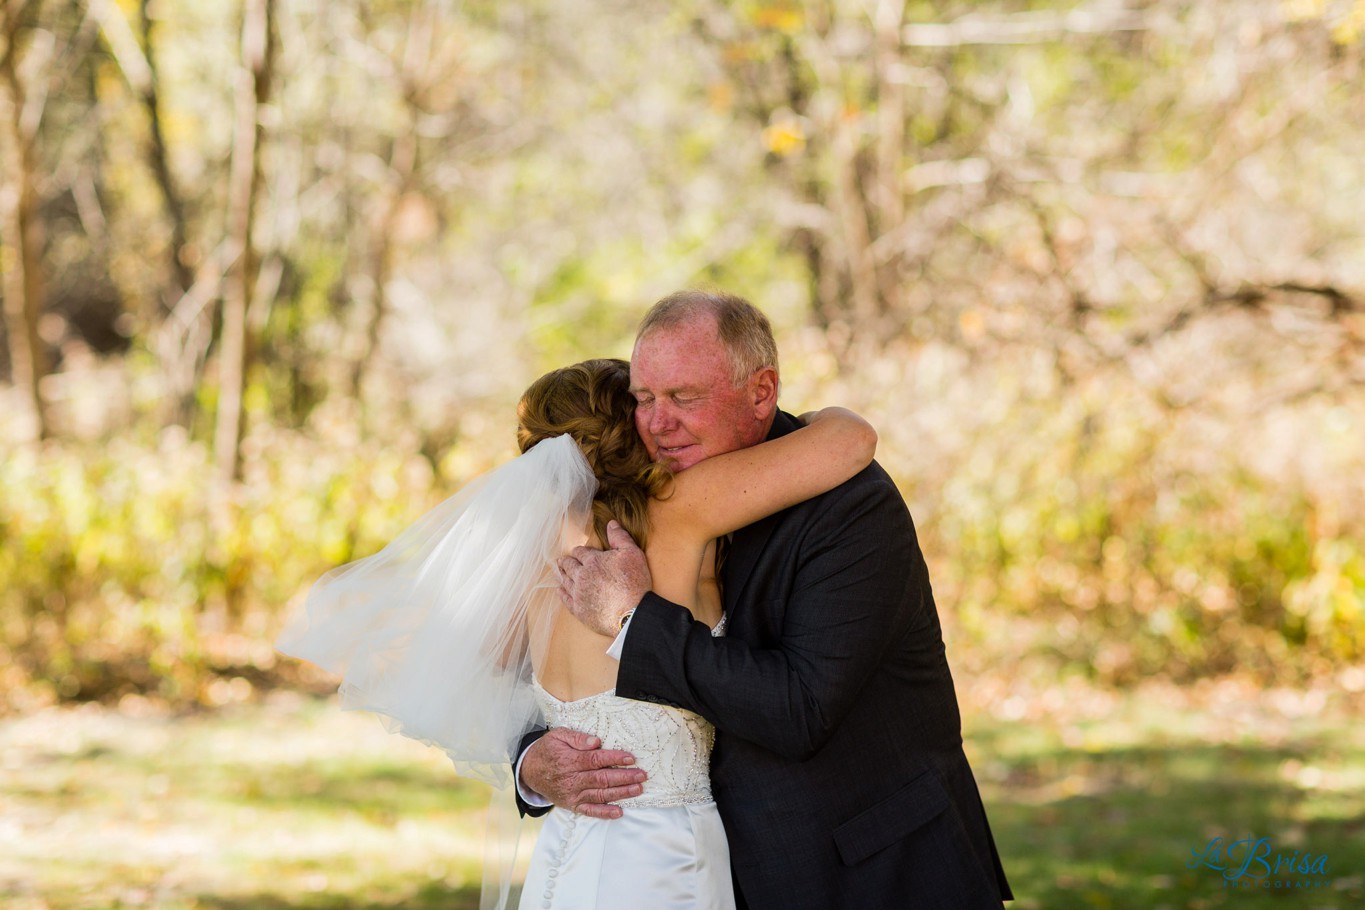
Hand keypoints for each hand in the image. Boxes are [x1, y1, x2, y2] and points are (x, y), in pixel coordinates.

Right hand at [521, 727, 645, 818]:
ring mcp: (572, 794)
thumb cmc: (548, 750)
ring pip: (599, 795)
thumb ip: (577, 738)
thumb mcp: (558, 736)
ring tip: (637, 789)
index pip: (595, 760)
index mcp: (569, 761)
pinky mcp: (572, 805)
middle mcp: (571, 780)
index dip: (614, 759)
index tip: (631, 758)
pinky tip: (619, 812)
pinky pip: (590, 811)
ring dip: (620, 793)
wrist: (530, 771)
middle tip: (641, 775)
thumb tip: (596, 741)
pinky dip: (604, 813)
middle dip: (624, 777)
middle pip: (601, 779)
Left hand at [557, 521, 650, 636]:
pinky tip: (560, 590)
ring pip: (565, 581)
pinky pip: (565, 599)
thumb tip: (611, 523)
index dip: (579, 552)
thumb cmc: (634, 582)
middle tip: (561, 560)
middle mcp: (581, 576)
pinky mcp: (579, 610)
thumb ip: (620, 537)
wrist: (632, 612)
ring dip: (562, 575)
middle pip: (568, 566)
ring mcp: (578, 593)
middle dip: (566, 562)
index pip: (580, 553)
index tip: (579, 553)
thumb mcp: (632, 553)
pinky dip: (561, 593)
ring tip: (560, 572)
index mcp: (592, 561)